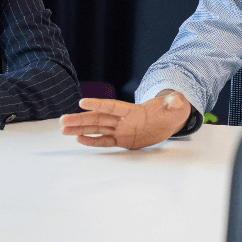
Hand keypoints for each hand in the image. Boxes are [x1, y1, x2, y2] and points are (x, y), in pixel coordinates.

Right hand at [59, 90, 191, 149]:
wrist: (170, 120)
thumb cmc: (172, 111)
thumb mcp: (176, 106)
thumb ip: (175, 103)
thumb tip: (179, 100)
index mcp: (133, 110)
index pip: (112, 107)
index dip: (98, 104)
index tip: (82, 102)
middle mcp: (123, 119)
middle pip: (98, 118)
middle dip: (80, 120)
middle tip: (62, 121)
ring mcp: (121, 129)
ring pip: (97, 129)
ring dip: (80, 129)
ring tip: (63, 130)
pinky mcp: (123, 140)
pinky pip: (105, 141)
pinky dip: (92, 141)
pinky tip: (78, 139)